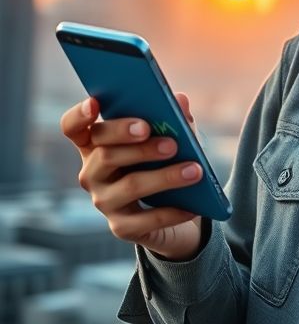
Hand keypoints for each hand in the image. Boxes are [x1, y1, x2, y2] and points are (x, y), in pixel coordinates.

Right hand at [60, 92, 203, 259]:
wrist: (177, 205)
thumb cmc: (167, 159)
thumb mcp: (173, 134)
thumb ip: (174, 117)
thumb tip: (180, 100)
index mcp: (98, 142)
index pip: (73, 128)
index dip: (79, 115)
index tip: (95, 103)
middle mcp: (92, 171)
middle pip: (105, 154)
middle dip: (139, 147)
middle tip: (171, 143)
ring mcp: (104, 200)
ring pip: (130, 185)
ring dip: (165, 177)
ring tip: (195, 170)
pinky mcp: (121, 227)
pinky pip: (145, 219)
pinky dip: (171, 211)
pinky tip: (192, 205)